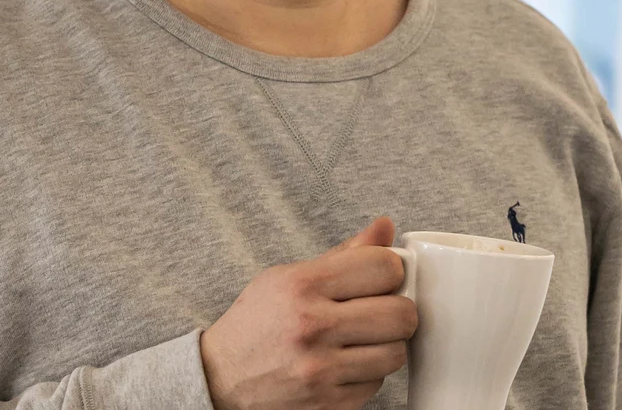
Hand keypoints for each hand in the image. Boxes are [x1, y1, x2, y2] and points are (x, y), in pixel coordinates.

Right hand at [200, 217, 417, 409]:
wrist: (219, 378)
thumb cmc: (257, 322)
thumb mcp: (288, 276)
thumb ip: (344, 255)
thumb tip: (386, 228)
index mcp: (303, 285)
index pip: (384, 266)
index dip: (392, 270)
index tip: (383, 278)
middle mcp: (312, 326)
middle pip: (401, 313)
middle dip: (398, 310)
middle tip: (382, 311)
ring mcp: (320, 369)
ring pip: (396, 353)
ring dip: (386, 346)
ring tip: (363, 340)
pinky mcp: (327, 404)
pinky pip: (377, 384)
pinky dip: (367, 374)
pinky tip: (345, 364)